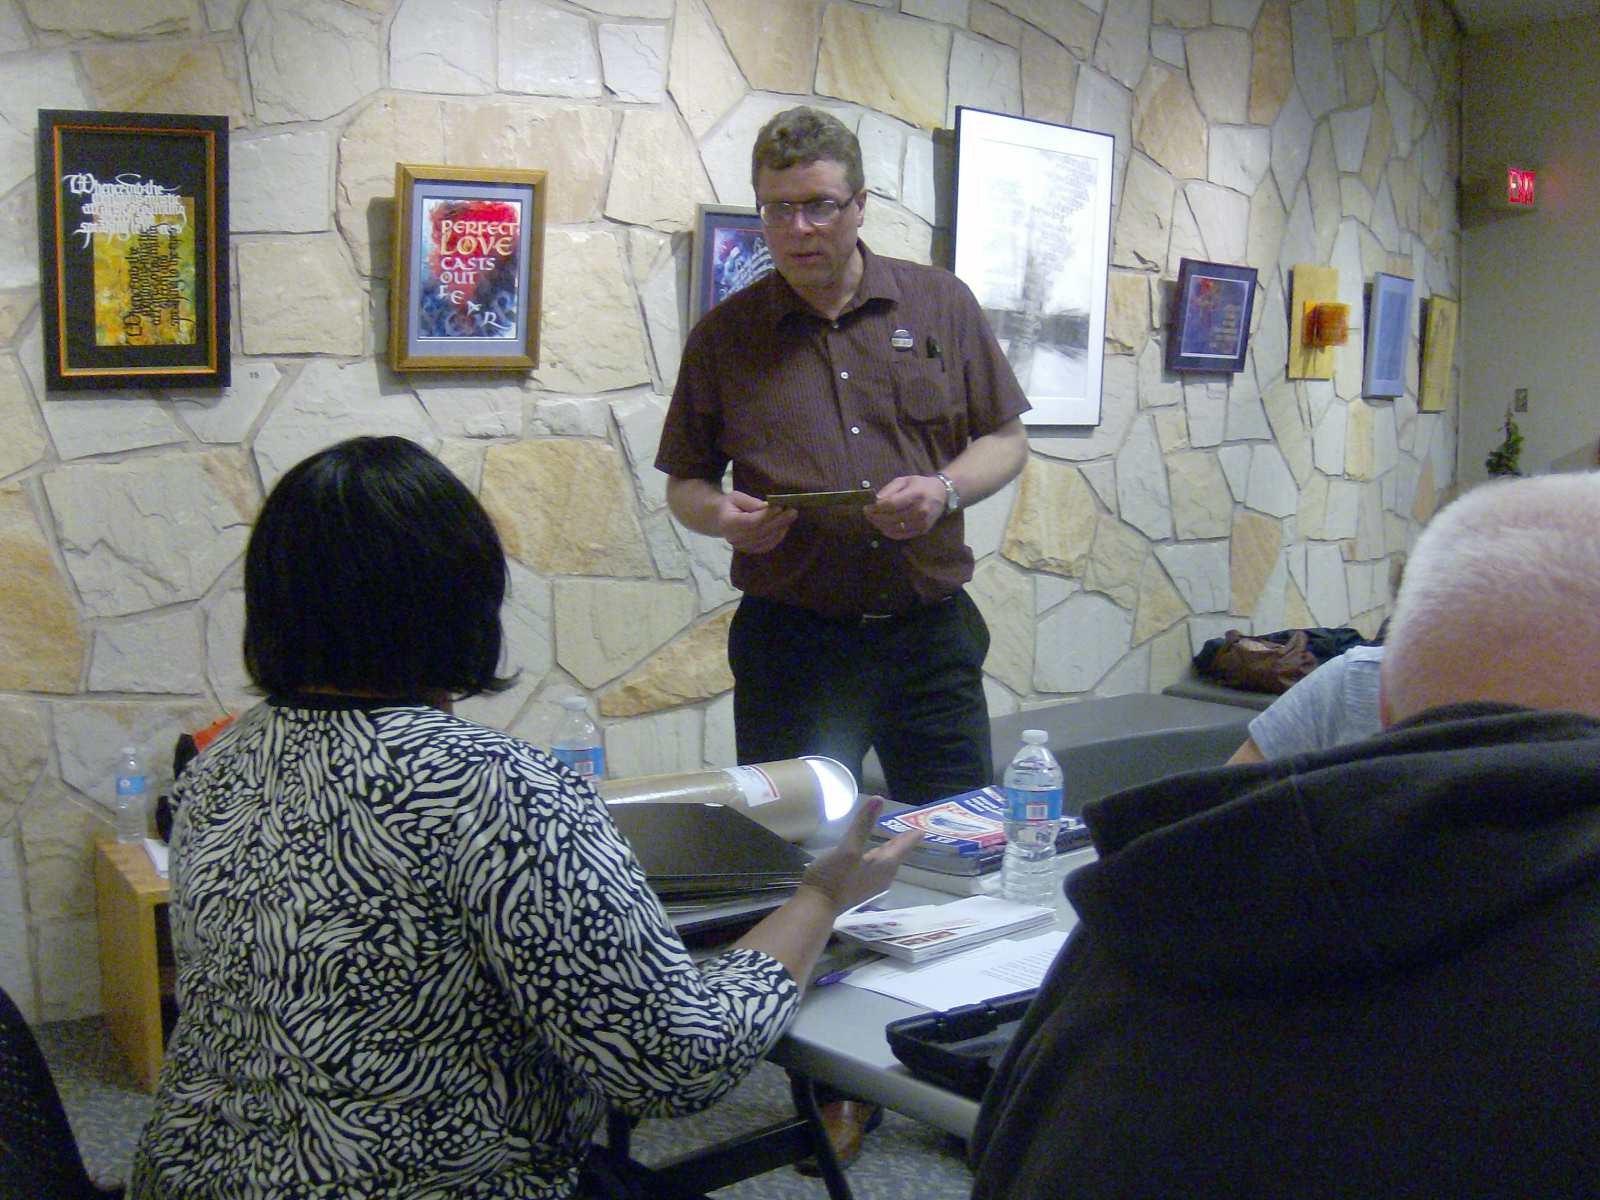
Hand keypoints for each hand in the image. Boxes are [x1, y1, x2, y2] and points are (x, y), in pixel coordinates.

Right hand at [717, 490, 797, 553]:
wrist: (718, 520)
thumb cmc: (728, 505)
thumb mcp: (736, 497)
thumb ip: (751, 502)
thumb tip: (767, 507)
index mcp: (728, 523)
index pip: (751, 522)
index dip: (766, 515)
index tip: (780, 506)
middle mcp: (734, 538)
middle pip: (760, 532)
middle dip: (778, 521)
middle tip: (792, 511)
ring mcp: (741, 546)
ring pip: (765, 540)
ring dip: (780, 529)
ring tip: (790, 517)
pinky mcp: (748, 550)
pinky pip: (765, 546)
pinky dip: (777, 538)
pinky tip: (783, 527)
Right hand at [799, 795, 922, 913]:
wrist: (816, 908)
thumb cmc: (833, 878)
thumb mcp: (848, 848)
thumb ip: (863, 825)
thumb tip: (879, 799)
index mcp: (884, 865)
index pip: (904, 846)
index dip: (912, 836)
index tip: (923, 828)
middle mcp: (882, 875)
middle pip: (896, 854)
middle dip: (903, 842)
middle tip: (912, 830)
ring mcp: (870, 882)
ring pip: (886, 861)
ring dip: (891, 849)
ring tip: (894, 839)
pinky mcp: (858, 886)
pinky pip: (875, 867)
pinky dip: (878, 856)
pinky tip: (872, 854)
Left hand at [864, 474, 944, 539]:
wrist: (942, 495)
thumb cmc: (921, 485)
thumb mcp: (905, 480)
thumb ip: (889, 489)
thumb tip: (876, 500)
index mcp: (916, 494)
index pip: (891, 505)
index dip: (876, 508)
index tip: (867, 507)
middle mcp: (920, 510)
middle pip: (891, 518)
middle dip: (875, 517)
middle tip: (867, 514)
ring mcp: (922, 523)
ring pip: (894, 528)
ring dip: (880, 525)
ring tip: (873, 520)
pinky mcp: (922, 531)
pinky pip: (901, 535)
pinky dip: (889, 532)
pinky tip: (882, 527)